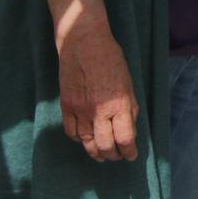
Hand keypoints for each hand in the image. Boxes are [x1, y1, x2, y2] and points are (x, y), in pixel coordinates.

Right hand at [57, 24, 139, 161]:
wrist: (83, 42)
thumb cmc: (111, 59)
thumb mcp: (128, 82)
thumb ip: (130, 108)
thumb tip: (129, 129)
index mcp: (119, 104)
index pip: (125, 138)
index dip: (129, 151)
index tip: (131, 155)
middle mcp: (99, 111)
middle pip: (105, 145)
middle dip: (113, 155)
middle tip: (116, 156)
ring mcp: (80, 110)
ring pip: (86, 142)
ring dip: (96, 152)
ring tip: (102, 155)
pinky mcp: (66, 106)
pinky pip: (71, 132)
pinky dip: (79, 140)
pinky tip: (85, 139)